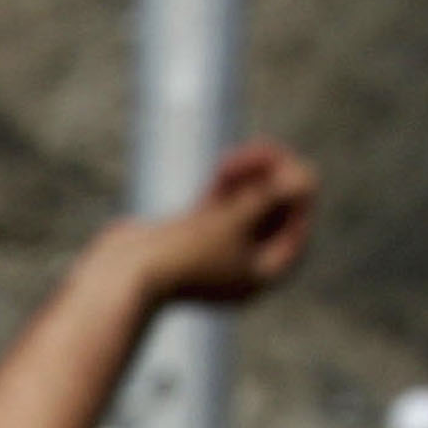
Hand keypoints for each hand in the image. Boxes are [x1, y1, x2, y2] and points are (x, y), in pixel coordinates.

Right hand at [126, 140, 318, 307]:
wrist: (122, 274)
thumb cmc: (182, 254)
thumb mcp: (236, 219)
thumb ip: (274, 194)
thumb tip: (305, 178)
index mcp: (264, 277)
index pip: (298, 226)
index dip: (297, 191)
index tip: (285, 167)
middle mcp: (244, 269)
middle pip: (274, 214)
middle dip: (269, 178)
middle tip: (257, 151)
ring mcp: (217, 254)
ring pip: (247, 206)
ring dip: (246, 176)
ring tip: (233, 159)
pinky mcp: (191, 239)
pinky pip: (222, 207)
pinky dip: (226, 187)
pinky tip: (222, 167)